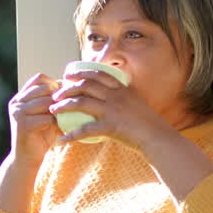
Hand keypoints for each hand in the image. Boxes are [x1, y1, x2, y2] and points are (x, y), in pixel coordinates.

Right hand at [8, 72, 60, 162]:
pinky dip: (54, 124)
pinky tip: (58, 130)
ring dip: (57, 111)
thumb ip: (54, 102)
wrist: (27, 159)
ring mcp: (17, 112)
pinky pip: (45, 118)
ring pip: (45, 102)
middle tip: (67, 108)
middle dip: (58, 98)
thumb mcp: (48, 115)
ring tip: (62, 119)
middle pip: (43, 88)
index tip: (64, 95)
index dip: (54, 83)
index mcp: (21, 97)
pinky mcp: (22, 124)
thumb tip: (72, 87)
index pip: (39, 78)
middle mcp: (16, 102)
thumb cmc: (41, 137)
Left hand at [48, 73, 176, 153]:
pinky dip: (71, 135)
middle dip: (67, 87)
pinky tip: (62, 140)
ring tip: (54, 110)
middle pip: (85, 85)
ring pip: (81, 102)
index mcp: (122, 88)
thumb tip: (115, 96)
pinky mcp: (110, 126)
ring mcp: (112, 110)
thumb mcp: (137, 103)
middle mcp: (115, 95)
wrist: (158, 138)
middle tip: (56, 94)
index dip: (80, 73)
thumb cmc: (150, 124)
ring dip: (64, 105)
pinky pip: (85, 130)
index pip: (97, 74)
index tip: (69, 75)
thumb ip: (125, 98)